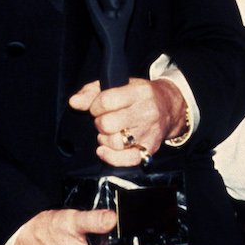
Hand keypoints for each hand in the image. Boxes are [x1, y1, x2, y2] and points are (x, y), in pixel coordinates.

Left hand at [69, 78, 186, 166]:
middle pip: (108, 124)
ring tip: (108, 132)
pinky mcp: (150, 149)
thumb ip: (93, 92)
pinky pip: (127, 160)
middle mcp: (146, 113)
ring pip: (115, 142)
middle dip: (99, 123)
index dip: (94, 106)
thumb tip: (74, 102)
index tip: (97, 108)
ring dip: (104, 139)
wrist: (169, 107)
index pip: (106, 101)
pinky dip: (111, 157)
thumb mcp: (120, 84)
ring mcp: (149, 133)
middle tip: (104, 120)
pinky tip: (103, 150)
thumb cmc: (140, 96)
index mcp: (139, 93)